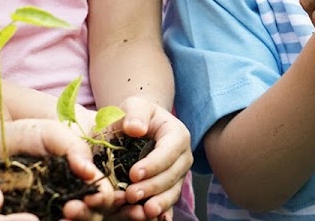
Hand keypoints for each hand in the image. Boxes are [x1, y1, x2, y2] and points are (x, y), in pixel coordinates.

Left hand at [0, 119, 109, 220]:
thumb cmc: (26, 135)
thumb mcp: (53, 134)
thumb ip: (75, 148)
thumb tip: (90, 173)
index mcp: (83, 179)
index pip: (103, 194)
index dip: (104, 197)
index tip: (93, 196)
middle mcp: (71, 199)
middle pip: (92, 215)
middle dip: (88, 215)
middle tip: (72, 208)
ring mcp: (51, 212)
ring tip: (62, 217)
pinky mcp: (27, 218)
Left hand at [107, 97, 192, 219]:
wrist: (139, 127)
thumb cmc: (137, 116)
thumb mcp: (134, 106)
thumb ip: (135, 114)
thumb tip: (135, 128)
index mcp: (177, 134)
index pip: (169, 150)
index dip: (153, 164)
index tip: (134, 174)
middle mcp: (183, 156)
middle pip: (172, 175)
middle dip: (152, 187)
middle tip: (130, 195)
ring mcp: (179, 174)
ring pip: (172, 191)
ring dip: (159, 202)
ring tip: (143, 212)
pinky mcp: (171, 187)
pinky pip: (169, 201)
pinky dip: (163, 211)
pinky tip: (156, 220)